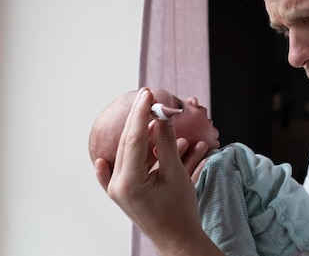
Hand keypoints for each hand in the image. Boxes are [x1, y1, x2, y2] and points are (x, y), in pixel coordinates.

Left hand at [105, 87, 222, 255]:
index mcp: (130, 181)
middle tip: (149, 96)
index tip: (149, 94)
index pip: (135, 138)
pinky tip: (103, 157)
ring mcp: (117, 188)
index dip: (142, 113)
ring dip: (142, 134)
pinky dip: (119, 159)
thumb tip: (164, 116)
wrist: (177, 238)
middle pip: (127, 142)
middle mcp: (118, 184)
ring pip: (127, 152)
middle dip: (139, 117)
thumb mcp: (176, 174)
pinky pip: (116, 170)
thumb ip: (167, 144)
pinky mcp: (122, 191)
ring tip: (155, 116)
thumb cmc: (180, 211)